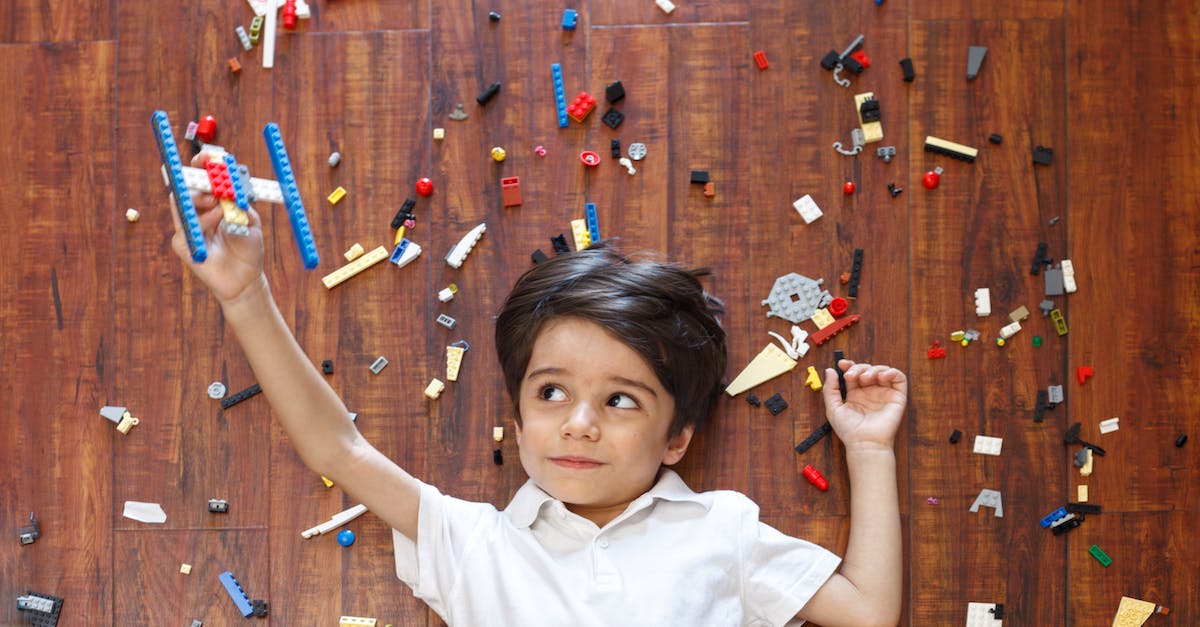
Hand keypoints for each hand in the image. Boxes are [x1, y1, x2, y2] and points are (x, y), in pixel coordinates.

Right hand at [168, 152, 266, 305]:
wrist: (246, 278)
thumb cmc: (248, 247)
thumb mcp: (250, 221)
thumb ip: (240, 204)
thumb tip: (231, 187)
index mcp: (213, 201)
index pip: (202, 178)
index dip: (201, 165)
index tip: (205, 157)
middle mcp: (197, 211)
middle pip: (186, 186)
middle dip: (198, 182)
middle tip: (215, 186)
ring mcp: (188, 227)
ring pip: (181, 203)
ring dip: (201, 202)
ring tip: (221, 210)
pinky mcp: (182, 245)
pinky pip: (183, 229)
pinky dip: (201, 224)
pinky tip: (216, 226)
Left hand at [821, 360, 906, 451]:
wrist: (864, 442)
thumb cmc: (849, 430)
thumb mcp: (833, 408)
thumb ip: (830, 389)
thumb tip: (829, 370)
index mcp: (856, 394)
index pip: (854, 373)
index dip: (849, 366)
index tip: (841, 364)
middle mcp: (870, 392)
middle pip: (867, 369)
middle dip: (859, 367)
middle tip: (851, 376)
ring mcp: (884, 393)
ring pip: (882, 370)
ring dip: (873, 369)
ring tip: (866, 378)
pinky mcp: (897, 397)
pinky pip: (899, 378)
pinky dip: (892, 372)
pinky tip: (882, 376)